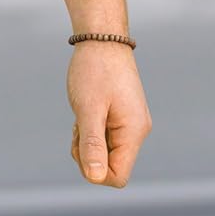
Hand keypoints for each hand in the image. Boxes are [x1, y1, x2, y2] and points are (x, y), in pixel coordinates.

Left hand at [68, 40, 151, 187]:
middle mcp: (137, 131)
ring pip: (106, 151)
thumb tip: (95, 177)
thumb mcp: (88, 108)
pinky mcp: (122, 116)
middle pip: (111, 166)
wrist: (101, 38)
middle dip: (88, 152)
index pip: (118, 176)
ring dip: (87, 140)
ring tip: (82, 114)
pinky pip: (105, 137)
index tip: (80, 143)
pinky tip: (86, 110)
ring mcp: (130, 123)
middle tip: (78, 125)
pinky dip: (91, 129)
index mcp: (133, 132)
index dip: (95, 170)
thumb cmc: (94, 70)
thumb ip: (92, 143)